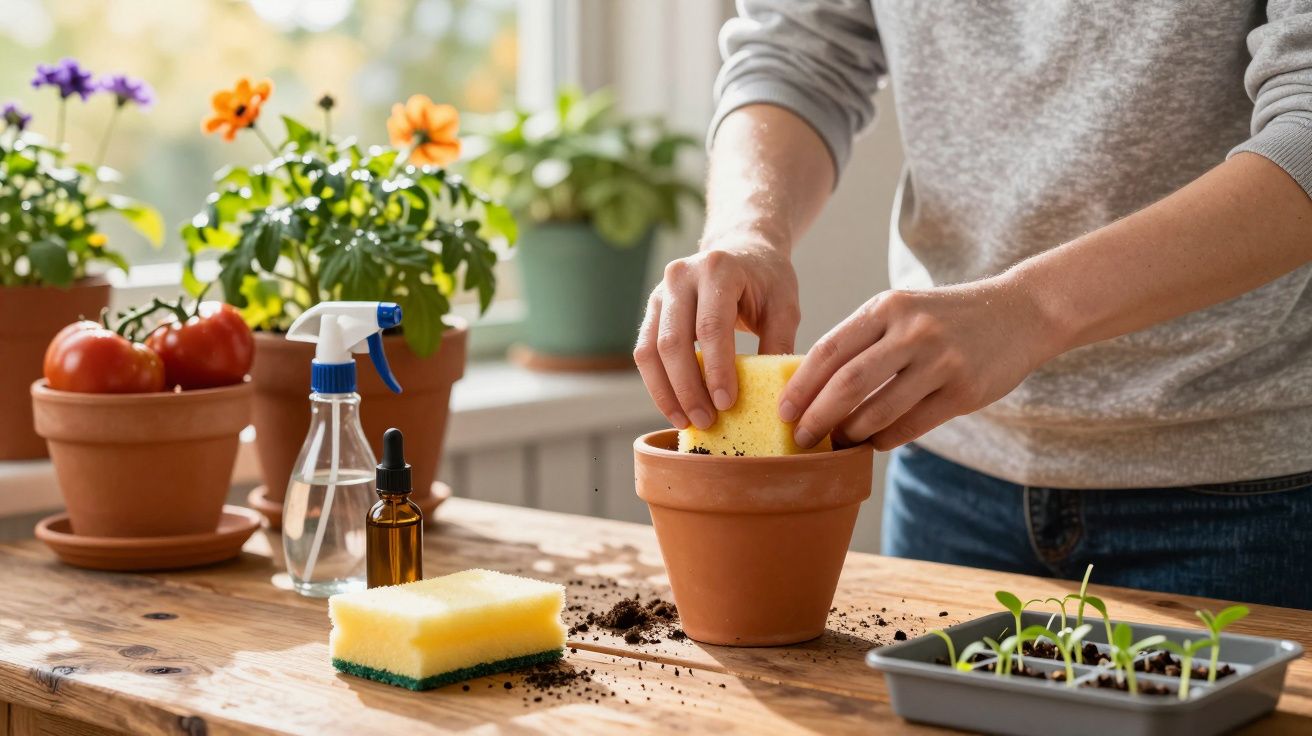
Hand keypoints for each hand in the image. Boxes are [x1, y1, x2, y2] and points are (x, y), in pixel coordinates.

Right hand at [634, 239, 800, 428]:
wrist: (742, 249)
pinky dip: (657, 384)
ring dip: (666, 392)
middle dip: (688, 388)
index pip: (711, 326)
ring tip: (686, 421)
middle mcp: (681, 276)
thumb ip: (779, 345)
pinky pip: (644, 352)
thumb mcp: (785, 306)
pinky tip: (675, 407)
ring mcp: (660, 291)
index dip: (717, 369)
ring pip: (650, 350)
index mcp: (718, 268)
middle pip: (673, 341)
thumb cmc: (767, 280)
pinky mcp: (651, 309)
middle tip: (707, 421)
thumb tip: (774, 398)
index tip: (727, 404)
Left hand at [780, 276, 1060, 450]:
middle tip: (800, 438)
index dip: (801, 385)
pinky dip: (885, 439)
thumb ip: (863, 340)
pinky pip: (912, 425)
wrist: (1019, 312)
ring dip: (851, 433)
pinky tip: (874, 442)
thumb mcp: (902, 310)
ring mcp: (941, 361)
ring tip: (836, 442)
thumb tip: (812, 386)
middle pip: (848, 383)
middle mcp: (912, 331)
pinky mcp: (965, 390)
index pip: (830, 350)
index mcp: (888, 307)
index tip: (782, 410)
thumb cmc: (945, 317)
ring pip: (879, 410)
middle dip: (817, 416)